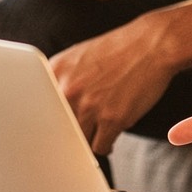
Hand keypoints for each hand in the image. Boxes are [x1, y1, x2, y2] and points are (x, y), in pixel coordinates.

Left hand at [49, 17, 175, 154]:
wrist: (153, 44)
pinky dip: (106, 145)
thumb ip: (61, 79)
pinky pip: (100, 148)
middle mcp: (68, 89)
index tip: (47, 133)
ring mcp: (89, 105)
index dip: (45, 123)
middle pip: (58, 129)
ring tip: (99, 131)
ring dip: (89, 139)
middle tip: (79, 134)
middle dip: (69, 134)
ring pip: (79, 141)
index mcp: (56, 70)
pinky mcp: (112, 119)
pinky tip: (111, 136)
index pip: (38, 109)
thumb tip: (48, 111)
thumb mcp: (80, 56)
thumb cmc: (120, 50)